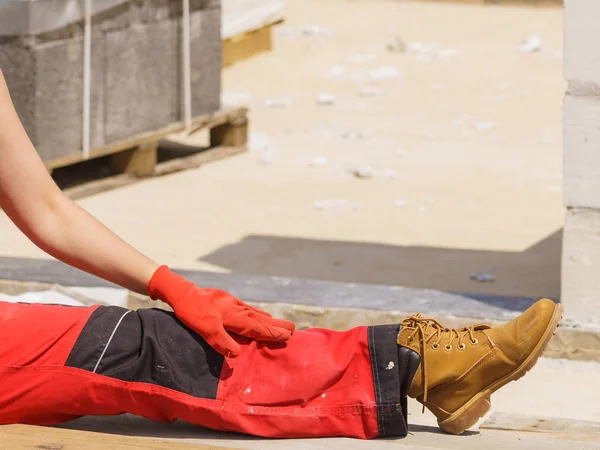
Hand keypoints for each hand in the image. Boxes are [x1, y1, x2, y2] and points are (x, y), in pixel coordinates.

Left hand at [147, 266, 294, 356]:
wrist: (182, 291)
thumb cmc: (193, 312)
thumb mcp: (205, 329)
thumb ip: (222, 341)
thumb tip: (238, 354)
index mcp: (234, 317)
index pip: (257, 328)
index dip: (272, 333)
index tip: (288, 336)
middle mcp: (237, 309)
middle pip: (260, 319)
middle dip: (276, 325)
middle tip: (293, 328)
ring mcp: (232, 303)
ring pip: (254, 313)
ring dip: (267, 319)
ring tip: (279, 323)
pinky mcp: (226, 300)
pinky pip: (246, 308)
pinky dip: (255, 312)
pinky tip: (255, 313)